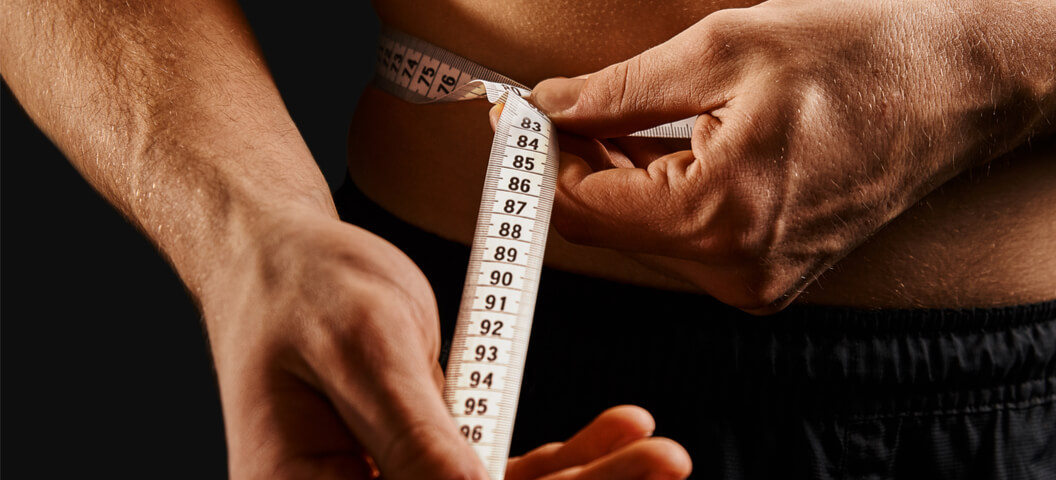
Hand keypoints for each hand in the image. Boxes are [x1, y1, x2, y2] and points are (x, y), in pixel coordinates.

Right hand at [200, 208, 690, 478]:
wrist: (279, 256)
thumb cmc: (301, 286)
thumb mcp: (366, 349)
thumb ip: (417, 436)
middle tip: (663, 462)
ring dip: (587, 477)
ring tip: (656, 449)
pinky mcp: (427, 466)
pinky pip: (503, 473)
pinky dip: (566, 455)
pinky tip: (619, 429)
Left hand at [528, 0, 1029, 312]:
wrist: (963, 84)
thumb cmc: (861, 55)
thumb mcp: (725, 49)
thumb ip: (621, 91)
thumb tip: (550, 106)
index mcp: (720, 217)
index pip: (582, 203)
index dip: (543, 155)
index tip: (529, 111)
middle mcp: (737, 270)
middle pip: (610, 226)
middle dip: (584, 162)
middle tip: (581, 100)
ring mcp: (760, 282)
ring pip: (647, 235)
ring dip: (627, 177)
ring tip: (647, 114)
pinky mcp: (775, 275)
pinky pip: (690, 241)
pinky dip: (669, 195)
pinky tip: (688, 144)